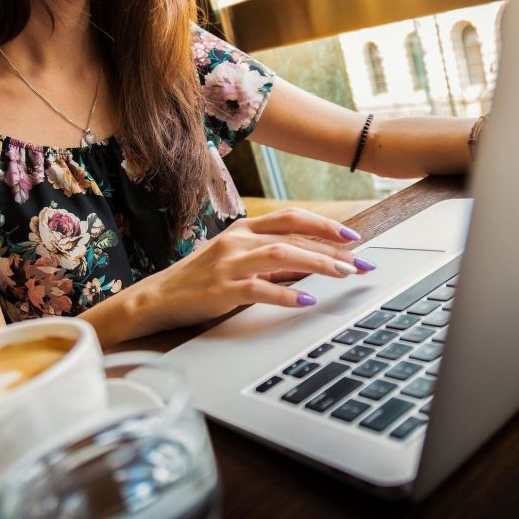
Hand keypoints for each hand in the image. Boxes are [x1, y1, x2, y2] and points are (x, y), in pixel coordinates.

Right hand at [131, 208, 375, 334]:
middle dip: (332, 249)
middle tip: (361, 263)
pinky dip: (286, 293)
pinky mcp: (221, 289)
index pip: (291, 218)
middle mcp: (238, 240)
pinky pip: (260, 289)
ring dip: (317, 264)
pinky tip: (306, 300)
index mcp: (243, 229)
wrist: (158, 297)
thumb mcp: (236, 260)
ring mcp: (229, 263)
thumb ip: (270, 258)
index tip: (352, 237)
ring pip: (281, 255)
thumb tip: (311, 263)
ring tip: (344, 275)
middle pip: (293, 236)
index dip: (324, 225)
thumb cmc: (201, 279)